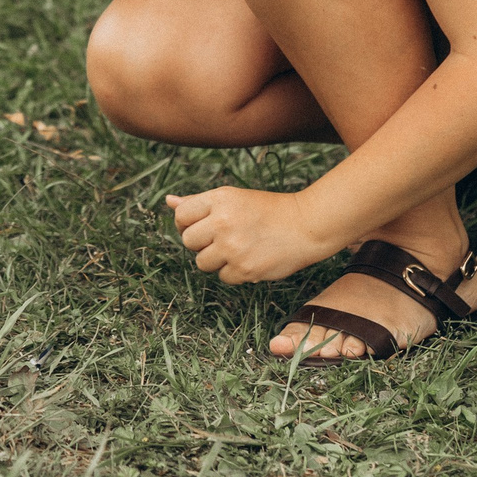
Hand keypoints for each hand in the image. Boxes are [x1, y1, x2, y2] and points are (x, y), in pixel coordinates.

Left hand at [165, 186, 336, 284]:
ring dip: (216, 260)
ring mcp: (232, 247)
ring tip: (238, 248)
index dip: (187, 224)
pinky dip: (234, 272)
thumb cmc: (268, 210)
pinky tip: (251, 258)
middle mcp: (222, 222)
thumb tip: (169, 201)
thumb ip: (199, 202)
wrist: (307, 225)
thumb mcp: (233, 199)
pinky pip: (223, 277)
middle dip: (202, 243)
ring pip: (202, 262)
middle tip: (223, 238)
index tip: (202, 227)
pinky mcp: (244, 269)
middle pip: (188, 242)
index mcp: (219, 199)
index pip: (181, 216)